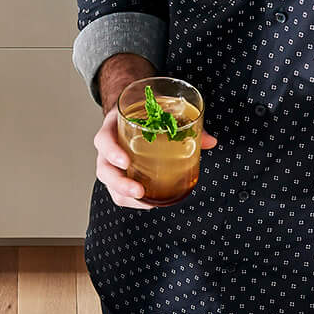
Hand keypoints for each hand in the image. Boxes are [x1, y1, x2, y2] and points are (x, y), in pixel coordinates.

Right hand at [93, 102, 217, 210]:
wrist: (131, 113)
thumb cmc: (141, 113)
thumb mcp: (155, 110)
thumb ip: (182, 123)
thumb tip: (210, 141)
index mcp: (113, 128)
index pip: (103, 140)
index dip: (111, 152)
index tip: (126, 162)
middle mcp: (108, 149)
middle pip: (104, 170)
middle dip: (120, 183)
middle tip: (138, 191)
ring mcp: (112, 164)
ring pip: (111, 185)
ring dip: (127, 196)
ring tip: (147, 202)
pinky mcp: (120, 176)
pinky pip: (120, 192)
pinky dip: (134, 201)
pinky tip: (150, 203)